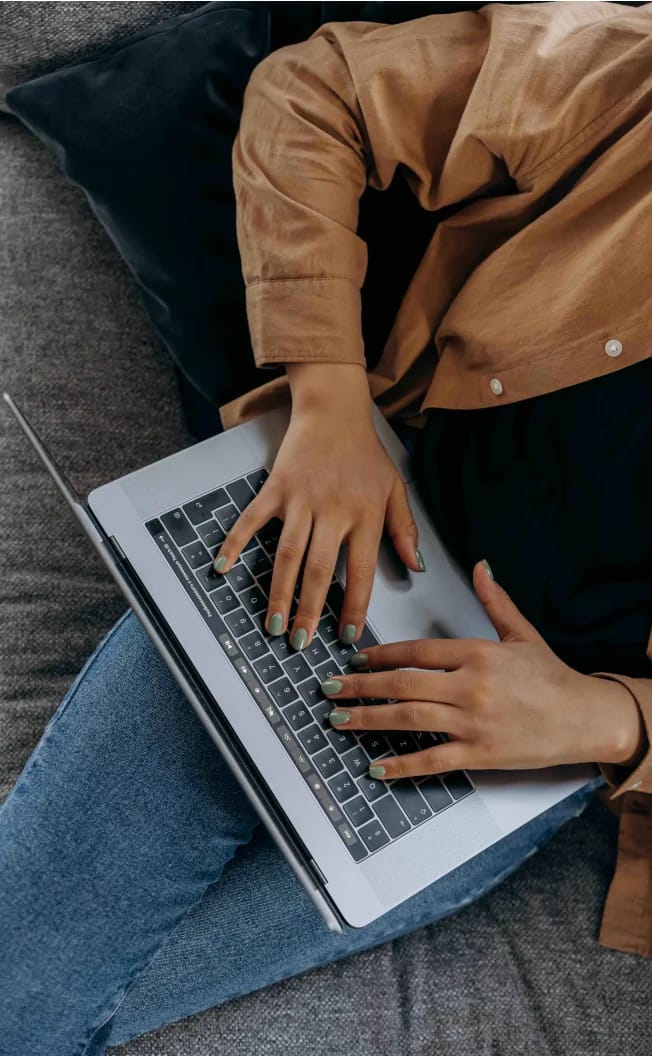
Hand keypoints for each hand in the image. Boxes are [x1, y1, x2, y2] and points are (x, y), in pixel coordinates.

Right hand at [211, 363, 423, 649]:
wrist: (334, 410)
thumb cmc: (366, 453)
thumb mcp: (395, 489)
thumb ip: (405, 530)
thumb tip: (416, 568)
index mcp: (365, 516)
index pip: (361, 571)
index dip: (354, 606)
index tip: (347, 635)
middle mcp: (333, 511)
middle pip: (318, 570)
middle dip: (309, 610)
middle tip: (300, 642)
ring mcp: (301, 500)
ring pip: (287, 554)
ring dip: (278, 593)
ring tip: (273, 625)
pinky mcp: (276, 487)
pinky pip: (252, 520)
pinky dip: (235, 543)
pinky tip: (222, 568)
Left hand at [321, 559, 646, 778]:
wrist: (585, 718)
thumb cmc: (552, 677)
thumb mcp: (523, 633)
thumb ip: (495, 601)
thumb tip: (481, 566)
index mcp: (478, 653)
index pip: (418, 651)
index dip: (381, 654)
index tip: (356, 657)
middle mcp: (471, 686)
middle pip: (403, 684)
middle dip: (361, 686)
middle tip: (329, 688)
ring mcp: (474, 722)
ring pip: (410, 719)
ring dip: (369, 719)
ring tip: (339, 720)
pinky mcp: (481, 754)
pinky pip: (433, 760)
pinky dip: (403, 765)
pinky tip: (377, 767)